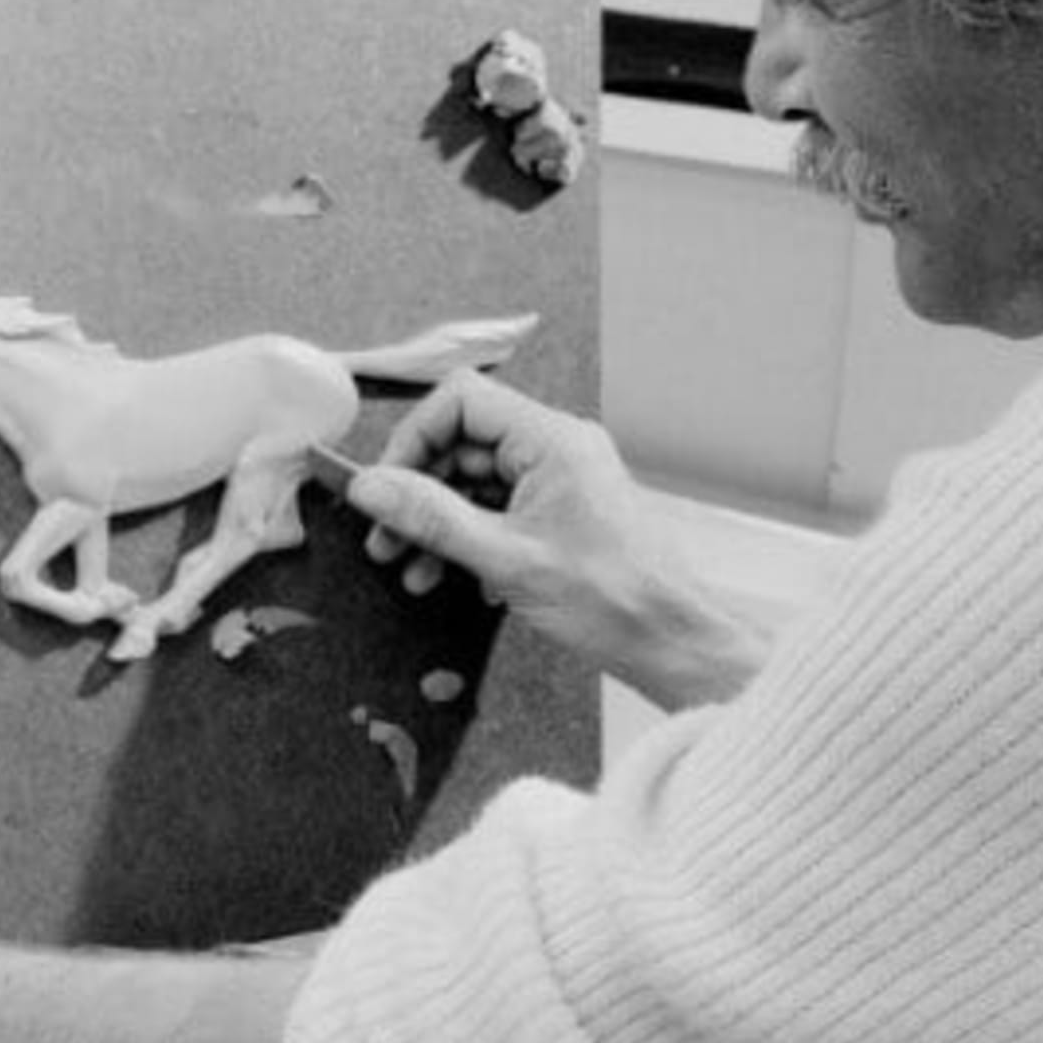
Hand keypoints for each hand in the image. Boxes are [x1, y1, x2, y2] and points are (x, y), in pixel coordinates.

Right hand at [350, 372, 657, 665]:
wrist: (671, 642)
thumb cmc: (614, 601)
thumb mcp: (506, 559)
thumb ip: (431, 518)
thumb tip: (371, 488)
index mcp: (553, 439)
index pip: (462, 400)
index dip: (414, 438)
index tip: (386, 486)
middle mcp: (558, 448)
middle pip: (463, 444)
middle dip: (418, 493)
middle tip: (385, 540)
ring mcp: (561, 480)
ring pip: (476, 482)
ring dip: (437, 524)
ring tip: (410, 569)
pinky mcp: (561, 512)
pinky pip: (498, 509)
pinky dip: (468, 539)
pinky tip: (452, 578)